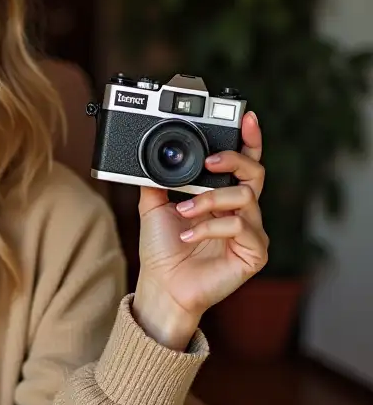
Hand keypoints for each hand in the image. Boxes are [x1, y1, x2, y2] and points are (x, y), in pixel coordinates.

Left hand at [134, 111, 268, 348]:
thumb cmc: (162, 251)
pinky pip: (241, 229)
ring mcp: (250, 232)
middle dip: (234, 160)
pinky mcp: (254, 253)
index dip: (250, 139)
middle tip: (209, 162)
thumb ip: (156, 181)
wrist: (161, 286)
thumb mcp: (153, 208)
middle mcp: (241, 212)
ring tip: (183, 211)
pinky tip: (190, 235)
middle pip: (255, 173)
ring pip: (245, 198)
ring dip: (210, 200)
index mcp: (222, 197)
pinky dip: (211, 227)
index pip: (244, 163)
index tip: (246, 118)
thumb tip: (149, 156)